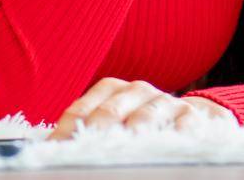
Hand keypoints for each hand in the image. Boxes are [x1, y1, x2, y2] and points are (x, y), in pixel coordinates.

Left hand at [46, 77, 236, 139]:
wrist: (189, 117)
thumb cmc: (140, 124)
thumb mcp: (114, 121)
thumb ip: (87, 131)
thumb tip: (53, 150)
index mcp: (109, 90)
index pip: (78, 112)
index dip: (64, 134)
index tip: (54, 153)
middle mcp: (135, 90)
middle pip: (108, 114)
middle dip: (94, 134)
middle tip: (83, 154)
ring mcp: (164, 100)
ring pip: (143, 118)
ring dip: (131, 134)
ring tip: (120, 150)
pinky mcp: (190, 115)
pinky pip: (182, 124)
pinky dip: (173, 134)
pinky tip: (164, 146)